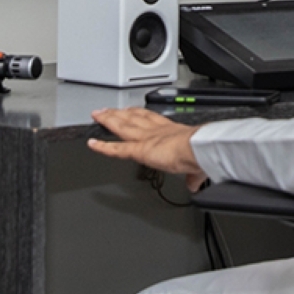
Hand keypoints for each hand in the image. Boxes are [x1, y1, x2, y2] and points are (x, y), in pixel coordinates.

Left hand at [89, 108, 206, 191]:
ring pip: (122, 127)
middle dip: (121, 113)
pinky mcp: (138, 150)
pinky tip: (92, 144)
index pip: (152, 120)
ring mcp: (145, 139)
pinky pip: (116, 148)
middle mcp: (156, 131)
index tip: (134, 111)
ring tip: (98, 116)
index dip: (141, 114)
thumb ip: (193, 176)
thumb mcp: (198, 164)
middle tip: (109, 109)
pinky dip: (103, 146)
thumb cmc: (201, 152)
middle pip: (133, 118)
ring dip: (109, 120)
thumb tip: (195, 184)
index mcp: (171, 132)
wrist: (198, 149)